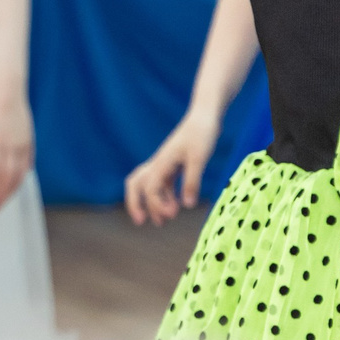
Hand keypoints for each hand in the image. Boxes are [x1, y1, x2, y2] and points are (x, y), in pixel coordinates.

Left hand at [0, 81, 34, 209]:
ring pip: (20, 173)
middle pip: (9, 177)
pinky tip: (18, 181)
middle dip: (2, 194)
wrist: (8, 89)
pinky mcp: (29, 140)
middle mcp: (13, 146)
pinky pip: (27, 162)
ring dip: (12, 188)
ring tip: (4, 200)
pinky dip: (22, 175)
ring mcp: (23, 144)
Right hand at [126, 106, 218, 225]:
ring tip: (162, 222)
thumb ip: (192, 182)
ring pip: (149, 186)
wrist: (204, 117)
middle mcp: (158, 163)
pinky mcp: (172, 164)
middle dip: (135, 203)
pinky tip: (176, 206)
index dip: (157, 204)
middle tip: (140, 222)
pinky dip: (165, 196)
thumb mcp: (199, 159)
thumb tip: (186, 206)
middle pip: (135, 184)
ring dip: (153, 203)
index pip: (150, 187)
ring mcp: (164, 163)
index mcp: (161, 162)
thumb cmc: (202, 135)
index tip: (172, 215)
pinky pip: (162, 183)